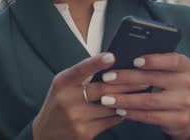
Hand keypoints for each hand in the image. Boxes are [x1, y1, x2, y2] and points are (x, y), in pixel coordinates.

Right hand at [32, 53, 147, 139]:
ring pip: (110, 106)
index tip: (112, 56)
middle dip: (126, 84)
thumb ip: (83, 74)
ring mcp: (76, 118)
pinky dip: (120, 113)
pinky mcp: (84, 133)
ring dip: (127, 99)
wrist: (45, 134)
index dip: (97, 62)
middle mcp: (68, 100)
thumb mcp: (64, 84)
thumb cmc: (59, 102)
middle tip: (143, 79)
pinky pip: (110, 121)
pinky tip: (127, 108)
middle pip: (103, 89)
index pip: (81, 70)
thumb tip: (111, 61)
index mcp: (63, 82)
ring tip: (141, 92)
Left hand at [96, 53, 189, 139]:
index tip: (134, 61)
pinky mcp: (180, 119)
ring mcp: (186, 102)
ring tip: (107, 98)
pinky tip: (120, 110)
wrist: (186, 115)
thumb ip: (154, 65)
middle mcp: (189, 83)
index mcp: (186, 66)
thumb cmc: (170, 87)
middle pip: (154, 79)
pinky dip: (132, 113)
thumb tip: (124, 59)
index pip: (172, 59)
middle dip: (126, 78)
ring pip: (149, 100)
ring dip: (125, 99)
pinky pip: (151, 116)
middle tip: (107, 78)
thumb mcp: (168, 72)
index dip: (153, 60)